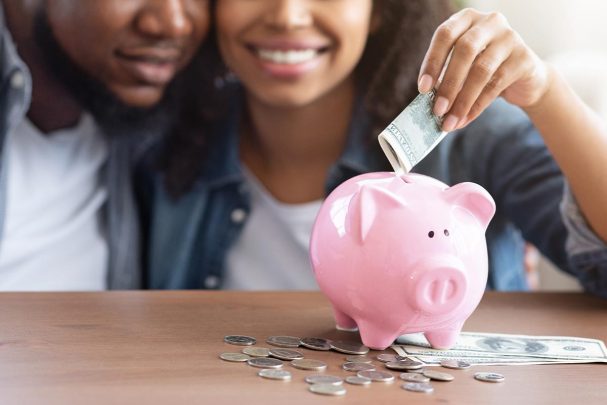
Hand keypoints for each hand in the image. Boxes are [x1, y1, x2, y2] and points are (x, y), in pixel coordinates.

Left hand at [418, 8, 550, 130]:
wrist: (524, 80)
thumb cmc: (484, 72)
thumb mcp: (462, 68)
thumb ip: (445, 77)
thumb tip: (427, 101)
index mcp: (468, 19)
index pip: (445, 34)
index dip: (432, 62)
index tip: (422, 89)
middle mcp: (490, 22)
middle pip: (464, 50)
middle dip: (448, 84)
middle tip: (437, 110)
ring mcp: (510, 38)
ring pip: (481, 70)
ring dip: (462, 100)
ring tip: (450, 121)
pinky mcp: (523, 58)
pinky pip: (496, 85)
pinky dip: (476, 106)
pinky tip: (465, 119)